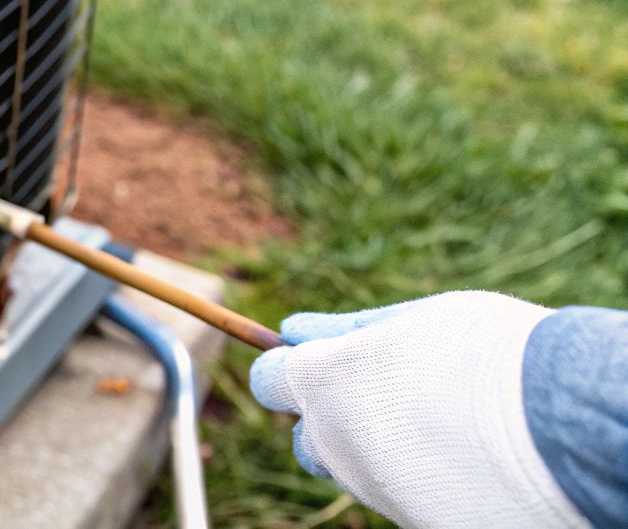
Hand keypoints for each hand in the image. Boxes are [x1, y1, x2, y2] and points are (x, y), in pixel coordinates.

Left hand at [251, 291, 587, 527]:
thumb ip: (346, 330)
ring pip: (355, 472)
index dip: (292, 370)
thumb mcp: (414, 320)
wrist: (560, 425)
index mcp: (323, 383)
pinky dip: (417, 480)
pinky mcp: (412, 521)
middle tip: (391, 399)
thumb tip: (294, 330)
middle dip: (332, 421)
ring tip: (438, 428)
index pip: (269, 381)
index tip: (321, 361)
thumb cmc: (488, 354)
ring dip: (375, 451)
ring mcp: (373, 489)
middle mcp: (335, 442)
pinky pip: (399, 498)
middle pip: (308, 440)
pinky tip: (461, 461)